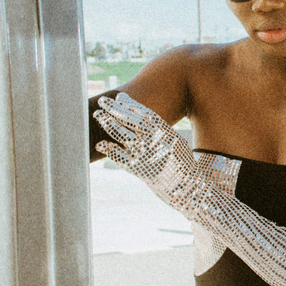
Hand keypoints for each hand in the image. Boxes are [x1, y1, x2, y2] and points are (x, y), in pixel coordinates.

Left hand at [93, 93, 198, 208]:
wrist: (187, 189)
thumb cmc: (181, 164)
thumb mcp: (176, 143)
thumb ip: (160, 131)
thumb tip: (142, 116)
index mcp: (167, 133)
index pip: (145, 113)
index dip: (131, 104)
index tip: (119, 97)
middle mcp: (155, 142)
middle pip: (131, 120)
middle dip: (115, 109)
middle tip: (103, 101)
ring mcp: (146, 156)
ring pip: (123, 135)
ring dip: (109, 123)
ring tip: (98, 115)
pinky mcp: (139, 170)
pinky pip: (120, 158)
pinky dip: (110, 150)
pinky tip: (100, 144)